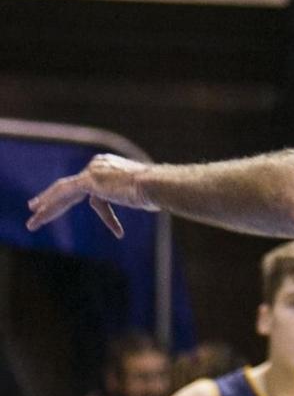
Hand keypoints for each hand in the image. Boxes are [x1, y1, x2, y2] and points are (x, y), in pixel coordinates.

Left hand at [27, 154, 153, 237]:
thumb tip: (152, 202)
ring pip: (63, 191)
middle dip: (53, 198)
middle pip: (72, 187)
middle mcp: (99, 164)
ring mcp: (92, 171)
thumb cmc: (159, 191)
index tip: (117, 231)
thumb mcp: (148, 194)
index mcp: (111, 166)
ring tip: (32, 219)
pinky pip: (64, 194)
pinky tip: (38, 214)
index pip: (97, 190)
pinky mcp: (89, 181)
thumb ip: (141, 196)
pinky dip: (51, 206)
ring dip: (46, 206)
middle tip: (35, 206)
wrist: (157, 184)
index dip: (105, 212)